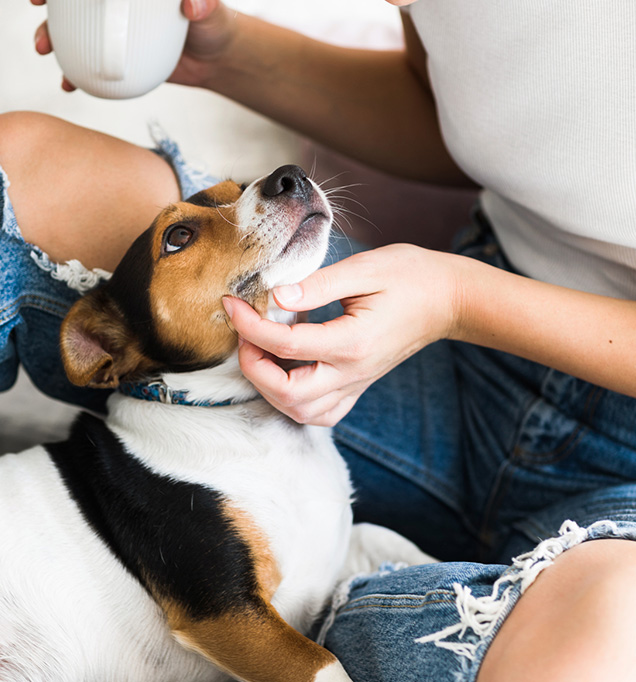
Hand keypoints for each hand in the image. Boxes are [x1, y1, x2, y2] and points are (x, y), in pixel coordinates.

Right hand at [30, 0, 236, 91]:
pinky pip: (84, 64)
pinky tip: (67, 82)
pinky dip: (72, 73)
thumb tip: (192, 2)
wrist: (216, 62)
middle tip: (39, 2)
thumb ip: (205, 2)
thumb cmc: (213, 25)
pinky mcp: (114, 57)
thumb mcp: (212, 9)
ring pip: (67, 27)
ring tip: (45, 48)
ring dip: (48, 34)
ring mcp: (111, 28)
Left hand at [222, 244, 462, 425]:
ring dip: (270, 388)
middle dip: (253, 366)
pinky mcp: (358, 387)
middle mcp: (353, 372)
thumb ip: (317, 284)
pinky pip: (319, 413)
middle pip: (288, 394)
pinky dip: (293, 400)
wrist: (449, 300)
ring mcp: (356, 384)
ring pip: (301, 412)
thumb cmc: (410, 276)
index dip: (249, 325)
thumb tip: (276, 296)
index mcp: (352, 342)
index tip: (232, 303)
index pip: (286, 344)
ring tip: (261, 350)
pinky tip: (286, 370)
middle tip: (245, 331)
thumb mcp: (364, 268)